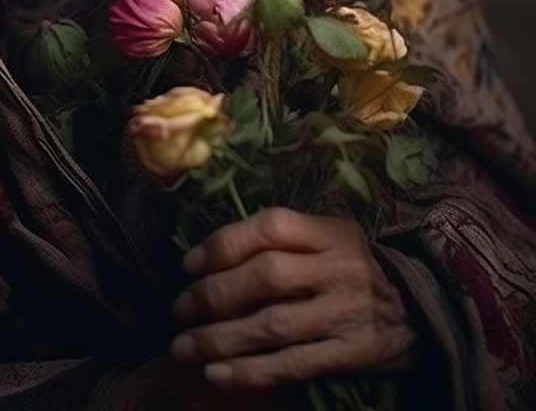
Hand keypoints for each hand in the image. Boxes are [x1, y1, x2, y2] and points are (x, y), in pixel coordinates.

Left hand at [170, 207, 415, 391]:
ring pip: (274, 325)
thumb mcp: (327, 239)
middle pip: (267, 276)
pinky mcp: (356, 354)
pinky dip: (250, 371)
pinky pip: (294, 365)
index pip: (271, 226)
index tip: (188, 265)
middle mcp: (343, 267)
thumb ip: (280, 240)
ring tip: (183, 347)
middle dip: (213, 294)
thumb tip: (206, 257)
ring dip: (220, 339)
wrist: (420, 312)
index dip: (223, 244)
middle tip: (179, 309)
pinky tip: (217, 374)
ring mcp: (350, 312)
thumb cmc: (350, 269)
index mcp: (332, 231)